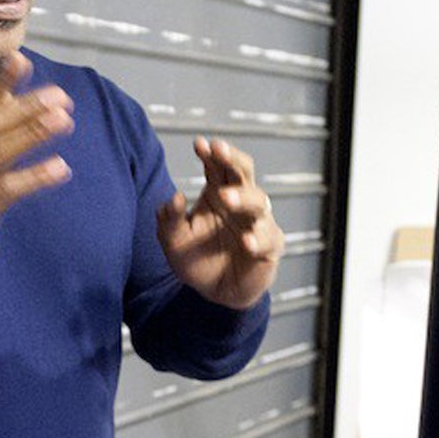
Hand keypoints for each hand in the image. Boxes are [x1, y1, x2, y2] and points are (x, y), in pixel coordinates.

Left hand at [156, 137, 283, 309]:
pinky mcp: (269, 246)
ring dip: (243, 197)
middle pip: (243, 171)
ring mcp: (258, 222)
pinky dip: (257, 239)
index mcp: (218, 191)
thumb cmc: (198, 260)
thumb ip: (169, 221)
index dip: (211, 153)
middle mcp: (241, 202)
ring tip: (227, 198)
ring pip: (258, 201)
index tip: (200, 144)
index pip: (218, 165)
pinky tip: (245, 241)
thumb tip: (173, 199)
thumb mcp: (174, 242)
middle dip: (233, 159)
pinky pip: (267, 239)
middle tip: (219, 151)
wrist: (217, 293)